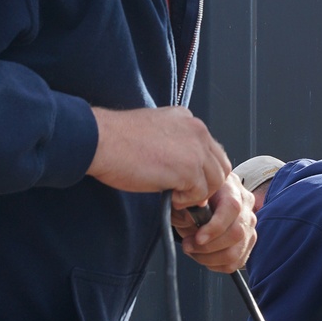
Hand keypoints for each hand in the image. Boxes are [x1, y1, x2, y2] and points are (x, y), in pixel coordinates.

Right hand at [87, 106, 229, 203]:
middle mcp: (196, 130)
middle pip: (220, 165)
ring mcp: (195, 149)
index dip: (201, 169)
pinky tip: (169, 197)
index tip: (186, 181)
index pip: (210, 148)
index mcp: (187, 119)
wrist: (101, 140)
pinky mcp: (188, 169)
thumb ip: (173, 144)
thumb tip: (183, 169)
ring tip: (174, 195)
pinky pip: (200, 194)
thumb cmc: (116, 139)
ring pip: (215, 181)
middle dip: (206, 184)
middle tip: (185, 193)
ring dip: (196, 194)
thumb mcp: (153, 131)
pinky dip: (186, 201)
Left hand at [171, 172, 255, 272]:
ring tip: (193, 251)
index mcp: (231, 188)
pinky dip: (216, 265)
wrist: (204, 200)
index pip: (232, 208)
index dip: (215, 227)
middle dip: (208, 247)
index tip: (197, 238)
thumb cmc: (194, 198)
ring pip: (236, 252)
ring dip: (209, 258)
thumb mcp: (185, 198)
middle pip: (237, 233)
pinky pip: (236, 262)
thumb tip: (190, 219)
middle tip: (188, 246)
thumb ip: (186, 207)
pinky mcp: (248, 242)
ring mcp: (249, 225)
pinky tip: (203, 256)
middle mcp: (246, 206)